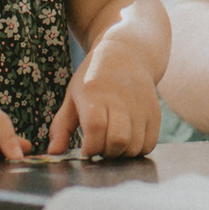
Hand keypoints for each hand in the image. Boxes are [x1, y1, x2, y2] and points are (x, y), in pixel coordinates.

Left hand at [50, 43, 162, 158]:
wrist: (126, 55)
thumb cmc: (93, 79)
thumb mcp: (72, 97)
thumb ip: (61, 127)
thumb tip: (53, 152)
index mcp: (95, 94)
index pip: (96, 127)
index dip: (90, 146)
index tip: (85, 150)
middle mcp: (121, 100)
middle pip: (119, 140)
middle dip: (106, 153)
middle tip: (100, 148)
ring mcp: (141, 107)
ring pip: (135, 146)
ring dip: (121, 154)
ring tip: (112, 144)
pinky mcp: (154, 113)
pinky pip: (149, 144)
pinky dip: (137, 150)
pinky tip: (127, 142)